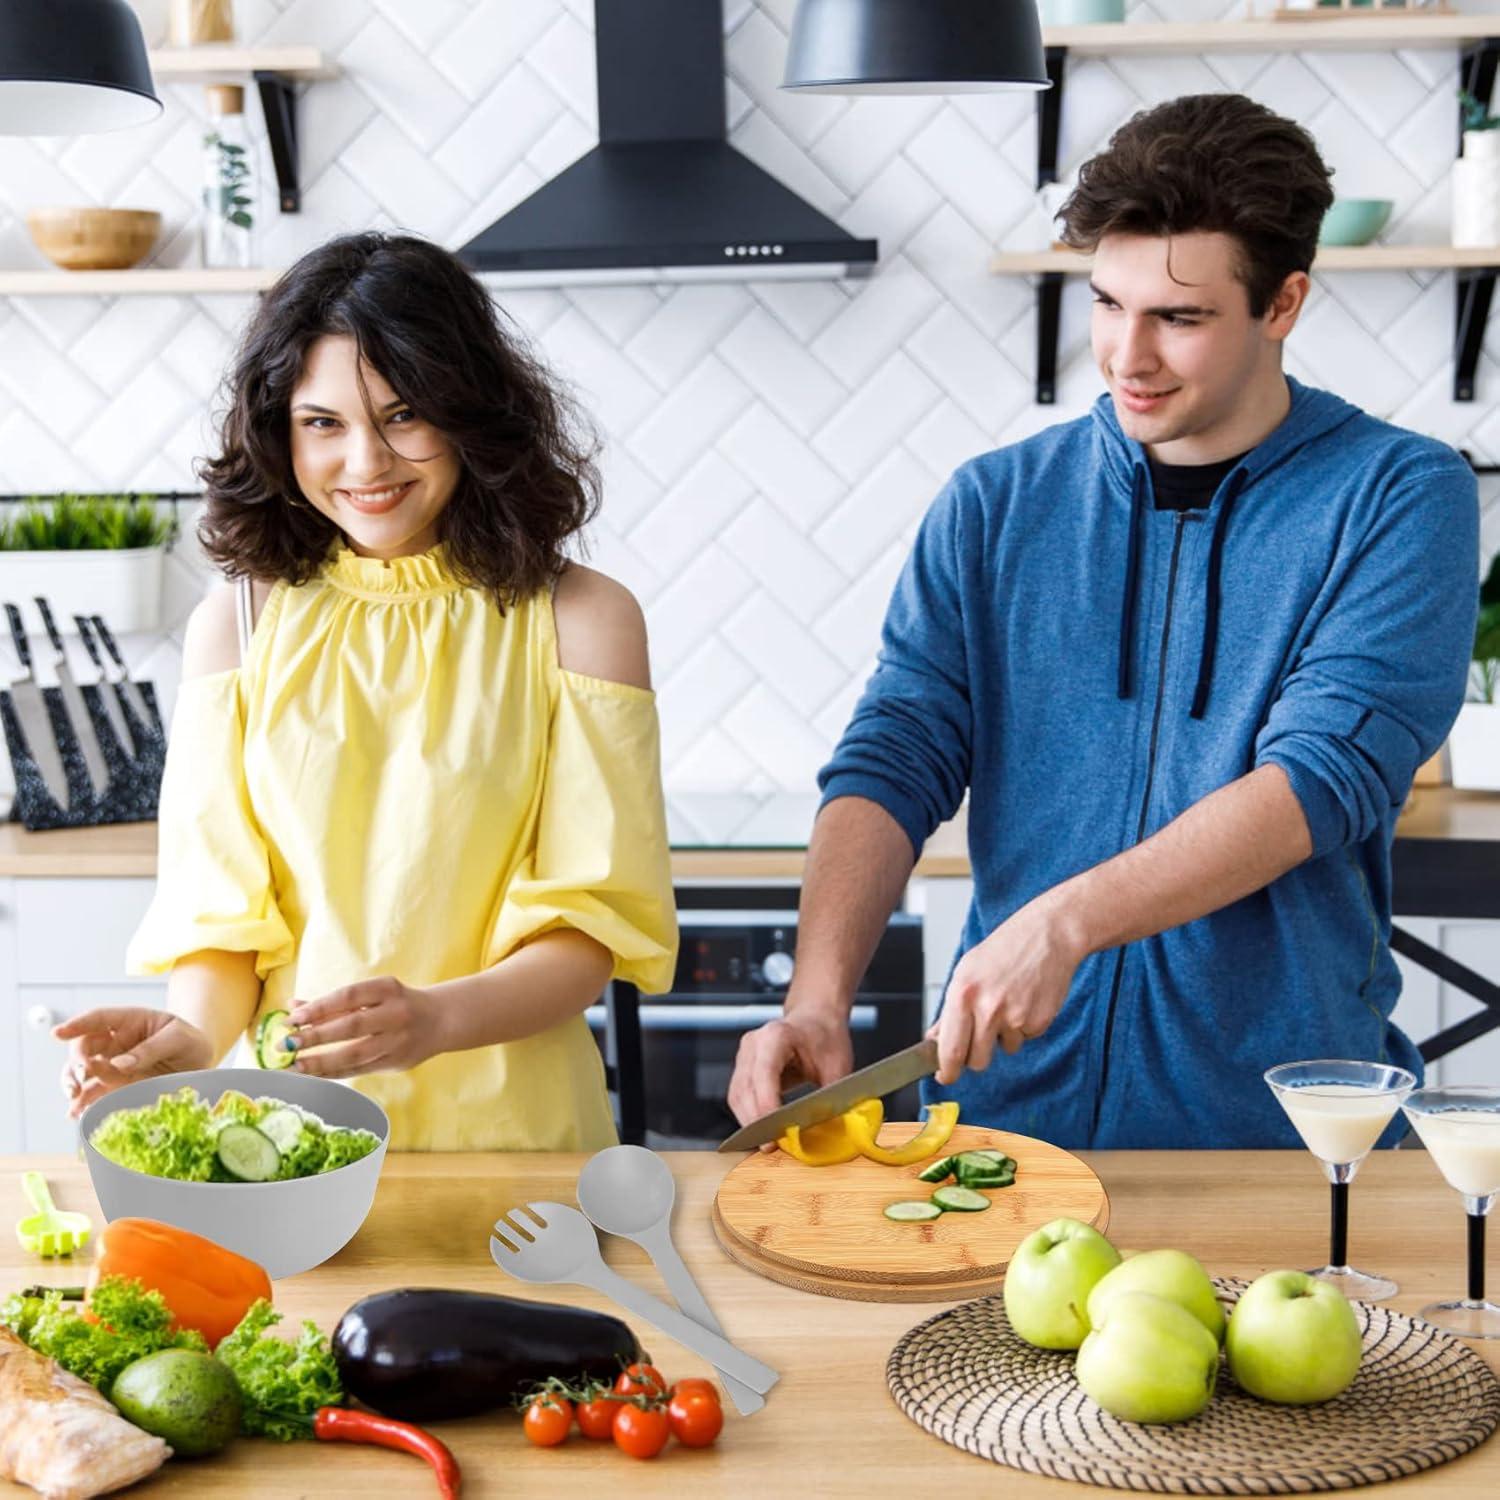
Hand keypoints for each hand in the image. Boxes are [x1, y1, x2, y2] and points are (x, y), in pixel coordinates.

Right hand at [54, 1007, 212, 1119]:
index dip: (78, 1024)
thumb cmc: (190, 1043)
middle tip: (84, 1074)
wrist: (201, 1066)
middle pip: (84, 1047)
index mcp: (130, 1021)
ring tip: (75, 1097)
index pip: (99, 1018)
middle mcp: (115, 1043)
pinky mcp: (116, 1087)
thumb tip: (119, 1064)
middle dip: (78, 1060)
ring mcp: (113, 1066)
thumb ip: (151, 1048)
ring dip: (73, 1083)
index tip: (58, 1033)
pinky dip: (83, 1102)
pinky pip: (94, 1092)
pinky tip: (77, 1112)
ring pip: (82, 1071)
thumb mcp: (179, 1038)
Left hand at [284, 976, 439, 1079]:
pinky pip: (360, 1069)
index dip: (319, 1007)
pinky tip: (312, 1074)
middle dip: (315, 1036)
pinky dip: (333, 1072)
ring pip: (354, 1054)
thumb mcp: (372, 994)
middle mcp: (396, 1013)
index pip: (348, 996)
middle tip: (286, 1043)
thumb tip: (292, 1007)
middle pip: (351, 1026)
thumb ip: (334, 1003)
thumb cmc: (397, 1003)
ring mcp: (398, 1040)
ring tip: (294, 1065)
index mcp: (388, 989)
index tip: (291, 1017)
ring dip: (320, 1062)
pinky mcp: (396, 1061)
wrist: (441, 1019)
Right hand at [727, 1007, 853, 1147]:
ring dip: (749, 1122)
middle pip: (745, 1088)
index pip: (764, 1073)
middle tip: (773, 1146)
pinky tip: (763, 1130)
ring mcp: (744, 1055)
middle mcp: (754, 1043)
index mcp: (777, 1036)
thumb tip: (829, 1130)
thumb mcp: (838, 1066)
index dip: (767, 1104)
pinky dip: (748, 1115)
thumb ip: (831, 1097)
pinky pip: (738, 1096)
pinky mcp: (742, 1068)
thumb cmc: (825, 1037)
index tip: (776, 1131)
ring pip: (737, 1096)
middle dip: (757, 1120)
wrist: (816, 1019)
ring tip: (768, 1142)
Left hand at [932, 893, 1088, 1084]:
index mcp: (962, 994)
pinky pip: (1025, 1038)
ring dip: (1003, 1036)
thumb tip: (935, 1038)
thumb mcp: (966, 971)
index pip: (950, 1050)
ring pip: (1003, 1050)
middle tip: (980, 1035)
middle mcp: (988, 1008)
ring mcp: (1016, 1017)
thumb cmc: (1004, 949)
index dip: (947, 1071)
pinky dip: (1024, 1026)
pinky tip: (1026, 999)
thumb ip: (950, 1010)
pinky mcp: (1039, 1021)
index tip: (945, 1076)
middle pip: (977, 1061)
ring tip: (1007, 1002)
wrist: (1047, 935)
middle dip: (976, 1056)